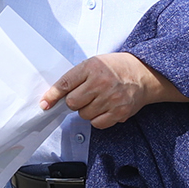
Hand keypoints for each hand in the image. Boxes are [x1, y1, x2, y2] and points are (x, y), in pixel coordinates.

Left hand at [39, 52, 178, 128]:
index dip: (52, 96)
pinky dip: (98, 119)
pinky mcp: (119, 112)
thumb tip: (54, 97)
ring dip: (87, 110)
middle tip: (86, 95)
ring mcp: (111, 98)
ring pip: (84, 114)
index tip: (44, 104)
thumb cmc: (117, 68)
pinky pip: (97, 124)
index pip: (65, 83)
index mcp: (92, 67)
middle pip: (72, 103)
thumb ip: (76, 77)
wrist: (144, 74)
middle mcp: (101, 82)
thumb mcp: (95, 63)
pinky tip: (105, 108)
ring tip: (99, 99)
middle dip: (75, 102)